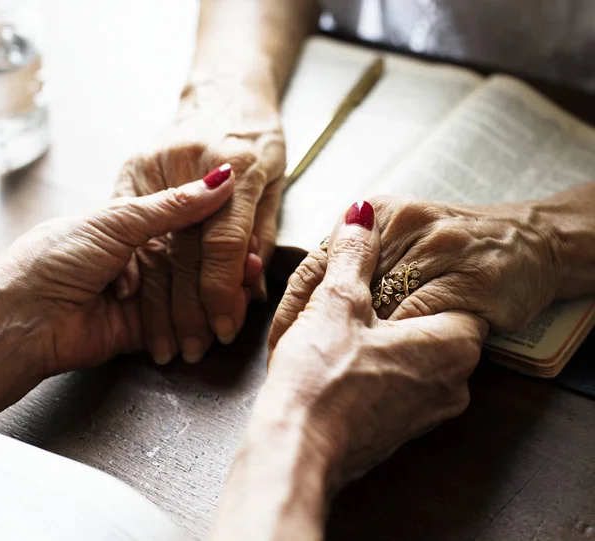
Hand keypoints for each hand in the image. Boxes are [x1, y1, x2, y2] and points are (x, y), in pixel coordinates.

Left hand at [0, 174, 233, 410]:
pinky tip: (227, 315)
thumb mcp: (116, 220)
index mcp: (132, 225)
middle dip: (225, 266)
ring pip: (192, 293)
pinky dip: (205, 320)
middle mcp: (141, 259)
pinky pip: (182, 323)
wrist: (24, 316)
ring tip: (246, 292)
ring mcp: (143, 295)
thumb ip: (171, 206)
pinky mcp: (143, 330)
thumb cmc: (56, 257)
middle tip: (252, 266)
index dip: (218, 229)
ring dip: (220, 294)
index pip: (188, 225)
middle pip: (194, 262)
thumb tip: (219, 180)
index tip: (246, 233)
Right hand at [115, 81, 285, 363]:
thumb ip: (262, 233)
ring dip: (160, 302)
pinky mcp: (132, 167)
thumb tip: (253, 289)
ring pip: (155, 246)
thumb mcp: (275, 180)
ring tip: (167, 342)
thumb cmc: (259, 135)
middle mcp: (192, 162)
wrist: (223, 90)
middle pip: (186, 252)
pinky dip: (138, 271)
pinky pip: (133, 229)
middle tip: (195, 350)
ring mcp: (155, 163)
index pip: (226, 243)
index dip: (224, 292)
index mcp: (238, 163)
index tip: (225, 328)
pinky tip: (140, 305)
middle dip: (190, 309)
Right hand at [265, 201, 487, 481]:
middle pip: (422, 320)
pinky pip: (392, 379)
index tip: (376, 271)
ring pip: (404, 350)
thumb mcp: (337, 302)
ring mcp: (429, 409)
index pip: (447, 290)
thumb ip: (354, 253)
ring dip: (371, 333)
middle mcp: (454, 381)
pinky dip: (367, 363)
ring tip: (330, 326)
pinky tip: (332, 358)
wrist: (296, 451)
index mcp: (453, 345)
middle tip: (344, 295)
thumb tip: (360, 214)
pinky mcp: (401, 427)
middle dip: (383, 303)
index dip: (405, 274)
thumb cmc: (321, 378)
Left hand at [269, 196, 559, 352]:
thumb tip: (302, 301)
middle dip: (314, 332)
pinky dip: (399, 346)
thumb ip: (352, 258)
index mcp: (377, 212)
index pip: (318, 263)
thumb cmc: (450, 249)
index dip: (294, 309)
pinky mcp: (470, 277)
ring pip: (379, 305)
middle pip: (340, 285)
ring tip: (330, 376)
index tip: (279, 345)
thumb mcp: (396, 240)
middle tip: (293, 367)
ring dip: (353, 345)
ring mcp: (438, 248)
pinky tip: (385, 369)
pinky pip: (421, 318)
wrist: (526, 243)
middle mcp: (403, 223)